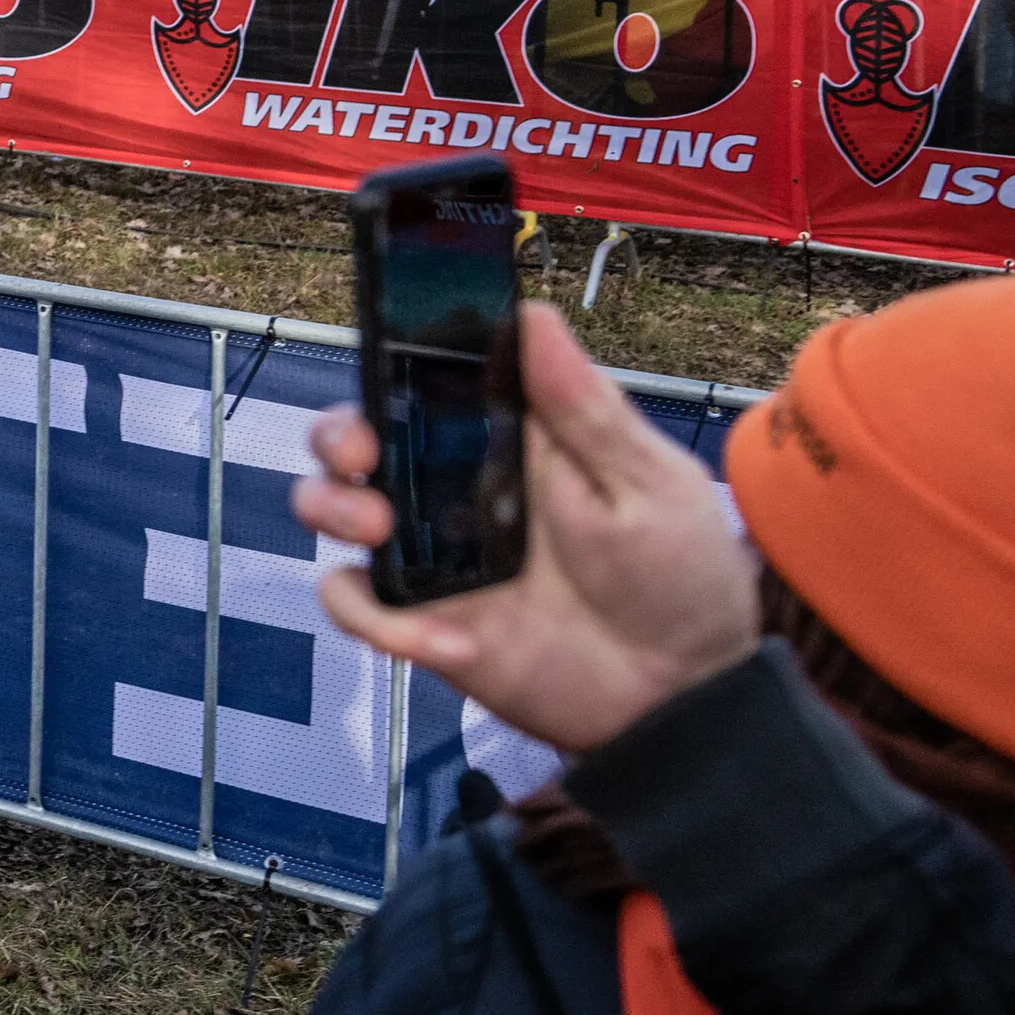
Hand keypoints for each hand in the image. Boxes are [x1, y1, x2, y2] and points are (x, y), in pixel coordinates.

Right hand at [298, 305, 756, 754]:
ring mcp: (430, 555)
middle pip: (355, 437)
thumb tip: (534, 315)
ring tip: (379, 528)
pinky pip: (360, 606)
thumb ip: (584, 407)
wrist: (683, 700)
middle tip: (364, 453)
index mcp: (506, 442)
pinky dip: (377, 620)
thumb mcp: (650, 484)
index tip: (388, 362)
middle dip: (337, 433)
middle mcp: (453, 488)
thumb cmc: (680, 580)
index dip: (390, 364)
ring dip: (332, 506)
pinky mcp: (421, 619)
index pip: (425, 383)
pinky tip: (444, 641)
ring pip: (333, 508)